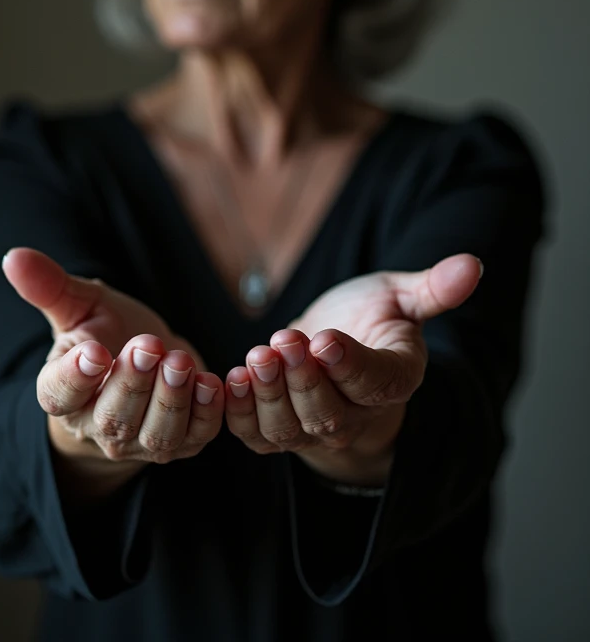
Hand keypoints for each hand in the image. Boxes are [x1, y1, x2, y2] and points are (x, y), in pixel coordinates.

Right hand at [2, 248, 223, 482]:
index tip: (94, 352)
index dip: (75, 377)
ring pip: (155, 435)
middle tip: (149, 345)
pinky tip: (211, 381)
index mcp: (65, 393)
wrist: (146, 365)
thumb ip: (50, 287)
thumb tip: (14, 256)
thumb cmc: (106, 335)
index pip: (60, 394)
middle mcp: (100, 425)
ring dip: (171, 400)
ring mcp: (143, 441)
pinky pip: (196, 437)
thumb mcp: (79, 306)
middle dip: (132, 383)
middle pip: (112, 419)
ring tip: (179, 361)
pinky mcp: (184, 441)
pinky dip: (207, 413)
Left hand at [224, 254, 482, 483]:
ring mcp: (315, 430)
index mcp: (394, 381)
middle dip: (304, 380)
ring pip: (291, 429)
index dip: (350, 366)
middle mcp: (357, 415)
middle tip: (284, 342)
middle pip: (330, 413)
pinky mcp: (279, 433)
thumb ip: (432, 288)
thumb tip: (473, 265)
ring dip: (269, 397)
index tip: (326, 339)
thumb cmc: (372, 319)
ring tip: (256, 359)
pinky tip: (229, 382)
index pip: (375, 382)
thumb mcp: (400, 296)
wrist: (336, 348)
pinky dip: (241, 415)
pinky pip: (257, 437)